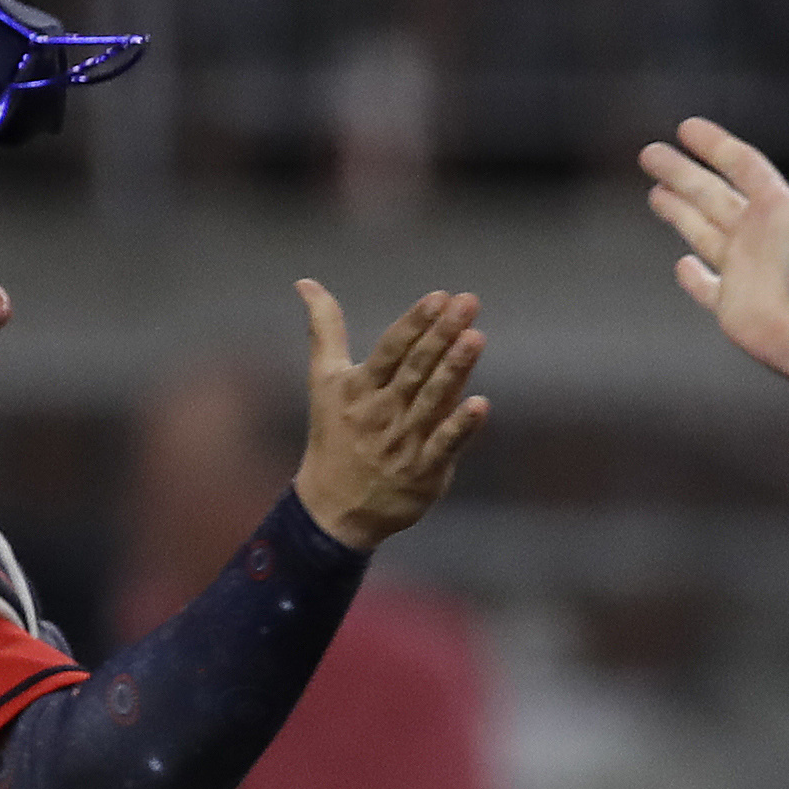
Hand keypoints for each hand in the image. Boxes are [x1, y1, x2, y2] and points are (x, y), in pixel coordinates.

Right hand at [288, 281, 488, 550]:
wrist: (334, 507)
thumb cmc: (334, 435)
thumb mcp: (324, 380)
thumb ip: (324, 329)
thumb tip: (306, 282)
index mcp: (359, 387)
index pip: (391, 349)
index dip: (415, 323)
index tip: (440, 297)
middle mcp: (382, 411)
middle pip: (415, 367)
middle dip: (441, 334)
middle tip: (468, 302)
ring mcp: (403, 441)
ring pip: (432, 400)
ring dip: (454, 370)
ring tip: (476, 338)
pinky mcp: (423, 470)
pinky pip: (444, 445)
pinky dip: (461, 427)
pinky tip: (481, 405)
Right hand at [640, 99, 788, 386]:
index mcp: (777, 208)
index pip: (740, 165)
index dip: (714, 144)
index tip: (686, 127)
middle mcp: (756, 235)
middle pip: (710, 195)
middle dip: (680, 174)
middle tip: (649, 154)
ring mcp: (742, 271)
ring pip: (701, 233)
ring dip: (679, 212)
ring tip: (655, 193)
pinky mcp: (731, 307)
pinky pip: (705, 288)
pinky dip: (692, 276)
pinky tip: (682, 264)